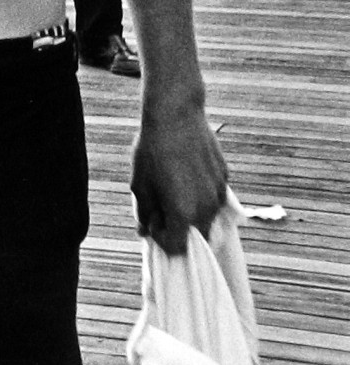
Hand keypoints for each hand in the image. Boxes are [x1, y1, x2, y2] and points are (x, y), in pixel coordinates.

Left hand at [131, 103, 228, 254]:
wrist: (176, 116)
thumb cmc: (152, 150)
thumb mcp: (139, 184)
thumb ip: (145, 213)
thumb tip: (146, 231)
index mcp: (183, 214)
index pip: (177, 248)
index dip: (161, 239)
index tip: (153, 221)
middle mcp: (207, 209)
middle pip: (198, 239)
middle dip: (179, 231)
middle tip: (162, 209)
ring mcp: (220, 195)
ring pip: (208, 219)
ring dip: (191, 215)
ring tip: (172, 189)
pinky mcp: (225, 180)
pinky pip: (213, 200)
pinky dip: (200, 198)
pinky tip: (186, 176)